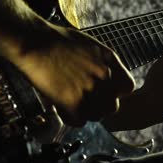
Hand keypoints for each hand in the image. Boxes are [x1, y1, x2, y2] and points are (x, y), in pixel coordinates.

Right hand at [13, 21, 135, 126]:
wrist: (34, 42)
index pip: (127, 87)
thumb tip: (107, 75)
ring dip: (86, 113)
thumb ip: (103, 61)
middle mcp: (103, 77)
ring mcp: (89, 91)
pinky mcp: (72, 103)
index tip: (105, 91)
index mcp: (109, 61)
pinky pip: (79, 122)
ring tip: (72, 104)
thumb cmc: (56, 40)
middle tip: (85, 100)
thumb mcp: (89, 44)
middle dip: (100, 105)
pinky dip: (71, 118)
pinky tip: (62, 108)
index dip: (116, 91)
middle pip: (112, 106)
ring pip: (97, 116)